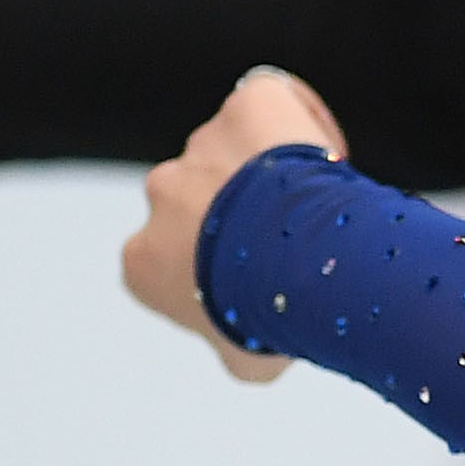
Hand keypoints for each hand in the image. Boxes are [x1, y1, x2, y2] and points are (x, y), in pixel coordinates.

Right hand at [122, 66, 348, 380]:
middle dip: (237, 214)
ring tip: (314, 205)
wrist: (303, 262)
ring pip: (234, 152)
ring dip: (267, 170)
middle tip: (291, 240)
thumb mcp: (246, 362)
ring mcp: (200, 144)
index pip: (168, 260)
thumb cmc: (272, 320)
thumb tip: (250, 358)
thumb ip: (236, 352)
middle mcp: (160, 194)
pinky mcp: (245, 106)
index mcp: (142, 259)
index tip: (248, 279)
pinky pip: (270, 103)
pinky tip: (322, 148)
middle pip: (199, 199)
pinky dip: (293, 118)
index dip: (210, 267)